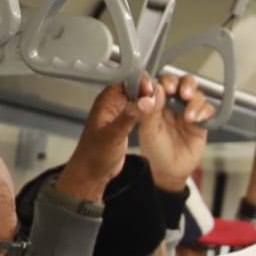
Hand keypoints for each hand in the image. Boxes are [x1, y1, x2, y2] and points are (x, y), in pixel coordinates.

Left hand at [54, 78, 160, 202]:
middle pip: (135, 88)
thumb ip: (129, 116)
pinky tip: (157, 115)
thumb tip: (146, 101)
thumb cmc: (93, 156)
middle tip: (162, 97)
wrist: (92, 173)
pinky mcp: (126, 123)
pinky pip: (140, 111)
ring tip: (163, 103)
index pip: (126, 81)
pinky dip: (149, 112)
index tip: (154, 89)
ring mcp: (120, 114)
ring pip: (139, 99)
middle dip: (149, 90)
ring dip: (150, 101)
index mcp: (106, 101)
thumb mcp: (113, 135)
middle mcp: (113, 105)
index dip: (141, 82)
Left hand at [138, 72, 214, 191]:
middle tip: (182, 93)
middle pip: (181, 82)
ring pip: (196, 93)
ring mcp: (187, 110)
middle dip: (183, 84)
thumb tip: (156, 90)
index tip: (165, 88)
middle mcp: (172, 102)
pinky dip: (204, 111)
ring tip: (189, 116)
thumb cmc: (154, 151)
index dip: (164, 81)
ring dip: (194, 101)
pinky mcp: (201, 121)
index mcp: (156, 102)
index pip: (161, 82)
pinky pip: (207, 109)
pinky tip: (197, 119)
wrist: (170, 171)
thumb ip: (151, 111)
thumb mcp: (148, 131)